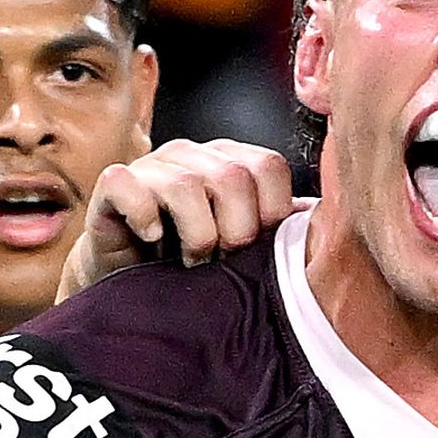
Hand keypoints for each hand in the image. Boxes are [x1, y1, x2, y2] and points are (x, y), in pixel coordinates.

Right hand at [56, 140, 297, 299]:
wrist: (133, 283)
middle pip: (232, 177)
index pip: (269, 166)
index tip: (256, 247)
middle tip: (220, 259)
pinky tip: (152, 238)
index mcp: (232, 161)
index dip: (269, 214)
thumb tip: (324, 219)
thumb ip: (281, 229)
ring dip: (195, 236)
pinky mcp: (113, 183)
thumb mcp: (246, 247)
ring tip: (190, 259)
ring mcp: (152, 165)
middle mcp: (193, 154)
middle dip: (235, 233)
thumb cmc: (196, 263)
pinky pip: (129, 185)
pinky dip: (145, 218)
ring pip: (186, 186)